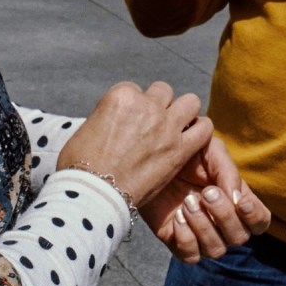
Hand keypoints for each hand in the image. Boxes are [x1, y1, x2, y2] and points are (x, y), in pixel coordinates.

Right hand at [57, 82, 214, 207]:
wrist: (93, 195)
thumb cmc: (81, 166)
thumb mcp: (87, 128)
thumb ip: (107, 116)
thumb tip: (114, 119)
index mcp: (121, 96)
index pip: (136, 90)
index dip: (134, 107)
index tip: (130, 122)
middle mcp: (145, 105)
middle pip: (163, 92)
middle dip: (160, 106)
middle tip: (153, 125)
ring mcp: (165, 126)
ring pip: (190, 102)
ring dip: (184, 113)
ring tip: (177, 128)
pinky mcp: (179, 149)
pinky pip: (204, 129)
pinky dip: (199, 131)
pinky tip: (191, 140)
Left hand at [141, 136, 272, 262]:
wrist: (152, 157)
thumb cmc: (188, 154)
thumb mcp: (212, 152)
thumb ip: (229, 172)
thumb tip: (237, 199)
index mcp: (236, 201)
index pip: (260, 221)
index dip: (255, 216)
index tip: (241, 202)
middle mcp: (222, 223)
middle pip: (239, 237)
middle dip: (224, 216)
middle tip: (206, 192)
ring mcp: (201, 235)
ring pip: (216, 250)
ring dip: (204, 226)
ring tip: (187, 202)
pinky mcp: (178, 242)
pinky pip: (191, 256)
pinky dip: (186, 238)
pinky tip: (177, 216)